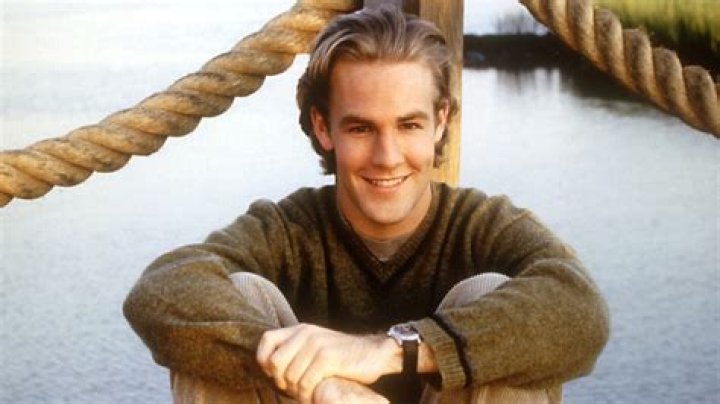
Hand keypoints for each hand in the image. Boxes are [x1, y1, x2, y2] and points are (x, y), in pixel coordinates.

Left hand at [256, 323, 398, 401]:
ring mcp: (316, 345)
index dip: (263, 360)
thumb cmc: (344, 355)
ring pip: (289, 376)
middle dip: (281, 381)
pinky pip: (305, 382)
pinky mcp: (327, 358)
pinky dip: (306, 395)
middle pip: (274, 362)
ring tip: (306, 395)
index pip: (266, 340)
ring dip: (296, 392)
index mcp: (301, 329)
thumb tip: (272, 367)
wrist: (375, 352)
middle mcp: (306, 334)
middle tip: (294, 390)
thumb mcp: (318, 344)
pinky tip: (313, 398)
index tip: (273, 374)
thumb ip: (298, 349)